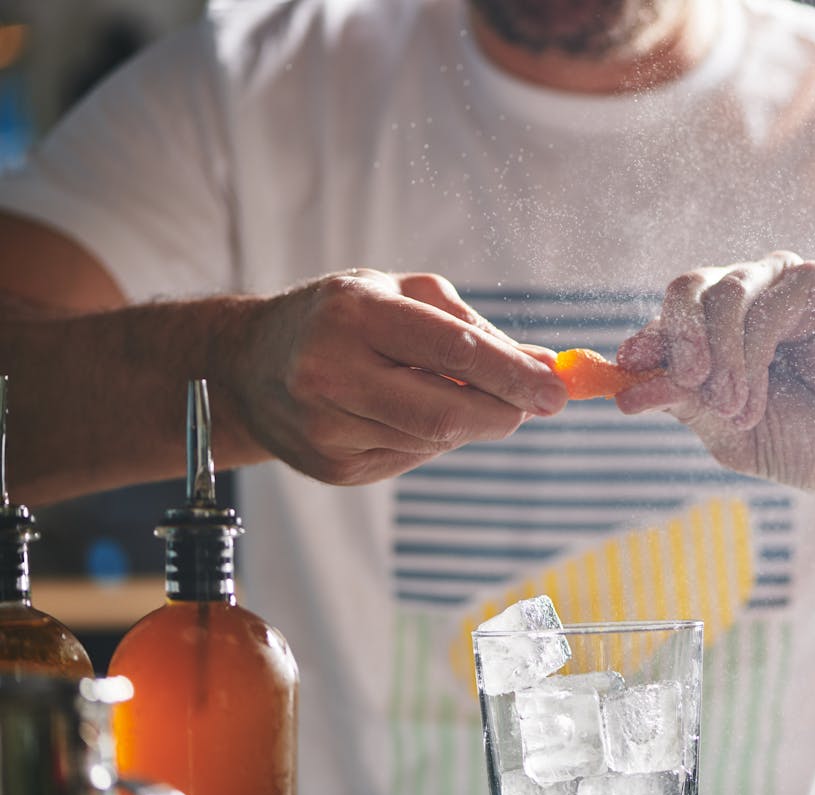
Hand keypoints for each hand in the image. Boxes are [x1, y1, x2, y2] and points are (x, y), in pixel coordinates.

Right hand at [222, 269, 567, 483]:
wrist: (246, 366)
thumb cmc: (339, 317)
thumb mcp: (400, 296)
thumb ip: (473, 327)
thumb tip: (543, 365)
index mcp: (354, 314)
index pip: (454, 350)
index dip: (514, 375)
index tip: (557, 390)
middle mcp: (332, 371)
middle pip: (447, 413)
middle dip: (505, 412)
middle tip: (537, 404)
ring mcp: (326, 428)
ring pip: (433, 440)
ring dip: (470, 423)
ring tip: (463, 395)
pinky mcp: (331, 468)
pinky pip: (410, 458)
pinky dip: (432, 439)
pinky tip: (412, 413)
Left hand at [616, 251, 814, 505]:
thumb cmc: (810, 445)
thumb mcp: (730, 433)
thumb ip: (684, 405)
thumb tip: (624, 391)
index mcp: (715, 338)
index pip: (664, 326)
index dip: (642, 343)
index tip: (626, 369)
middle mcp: (742, 305)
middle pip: (683, 290)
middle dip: (675, 337)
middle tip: (686, 382)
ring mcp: (776, 289)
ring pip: (717, 293)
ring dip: (717, 356)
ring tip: (734, 409)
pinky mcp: (812, 283)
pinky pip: (761, 302)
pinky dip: (748, 352)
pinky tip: (756, 397)